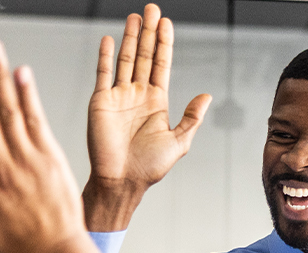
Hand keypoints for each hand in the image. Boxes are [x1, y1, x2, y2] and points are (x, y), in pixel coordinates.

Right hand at [84, 5, 209, 229]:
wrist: (121, 181)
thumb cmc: (149, 168)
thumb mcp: (178, 142)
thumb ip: (192, 118)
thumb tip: (207, 96)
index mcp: (157, 102)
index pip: (161, 65)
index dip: (164, 44)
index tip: (166, 23)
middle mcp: (138, 95)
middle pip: (144, 56)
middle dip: (149, 32)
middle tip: (152, 9)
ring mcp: (119, 96)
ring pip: (126, 60)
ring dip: (130, 37)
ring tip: (136, 16)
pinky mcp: (101, 101)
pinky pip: (103, 73)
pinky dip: (106, 56)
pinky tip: (111, 39)